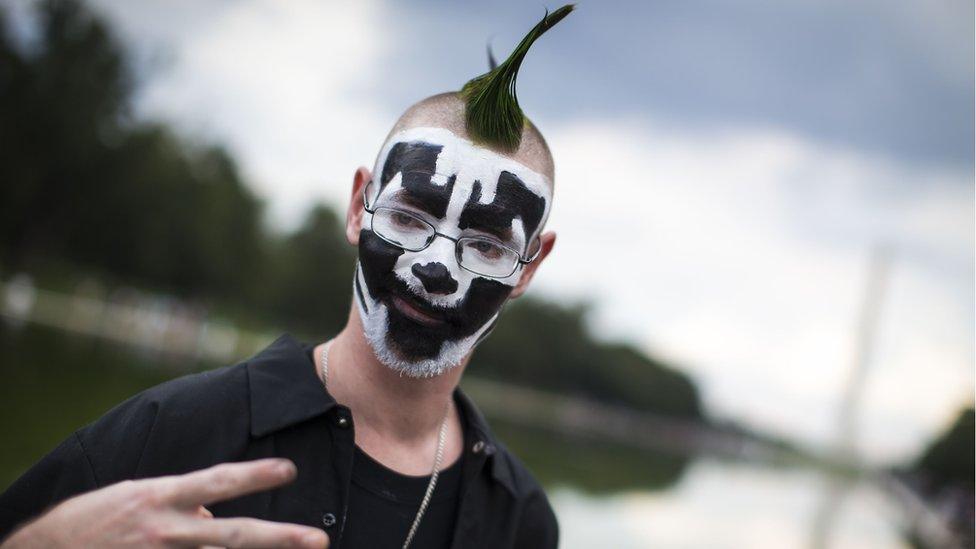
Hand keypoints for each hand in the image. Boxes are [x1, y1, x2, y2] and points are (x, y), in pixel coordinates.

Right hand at [2, 458, 327, 548]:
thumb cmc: (95, 518)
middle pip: (235, 535)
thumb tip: (213, 512)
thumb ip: (181, 501)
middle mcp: (166, 530)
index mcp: (161, 496)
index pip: (219, 480)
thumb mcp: (138, 495)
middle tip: (319, 540)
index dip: (256, 474)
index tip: (289, 469)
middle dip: (281, 539)